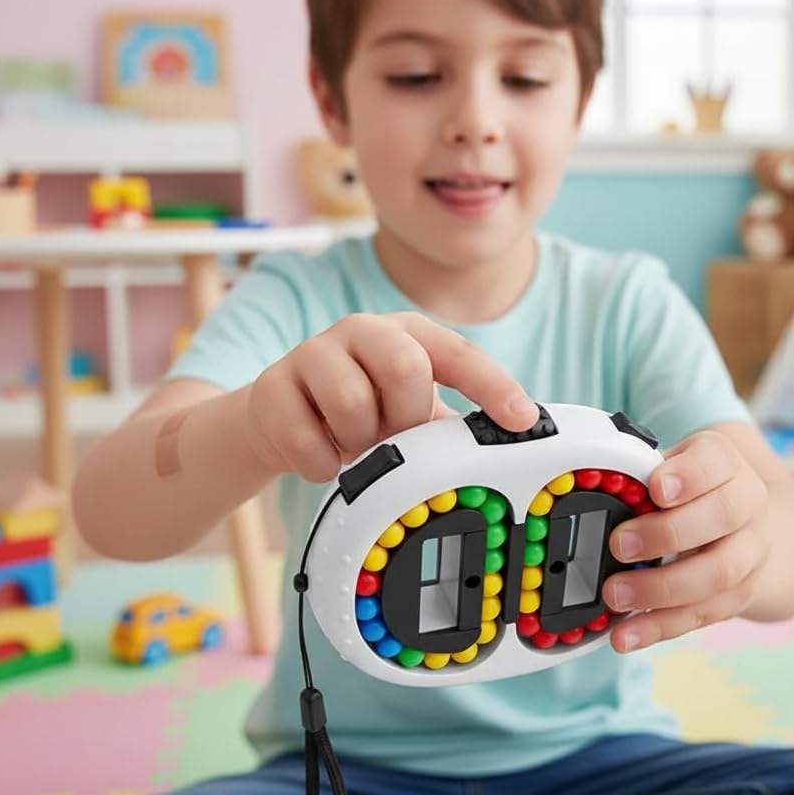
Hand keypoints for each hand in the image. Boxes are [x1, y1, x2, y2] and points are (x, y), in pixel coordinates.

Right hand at [244, 311, 537, 481]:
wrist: (278, 420)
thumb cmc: (361, 414)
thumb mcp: (409, 412)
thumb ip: (449, 424)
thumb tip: (508, 448)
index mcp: (407, 334)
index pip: (458, 353)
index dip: (492, 385)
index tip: (522, 420)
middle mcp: (362, 331)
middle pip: (404, 366)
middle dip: (405, 415)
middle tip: (392, 435)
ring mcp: (312, 352)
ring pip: (351, 402)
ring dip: (358, 441)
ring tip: (353, 443)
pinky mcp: (271, 386)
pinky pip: (306, 437)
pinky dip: (321, 463)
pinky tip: (321, 457)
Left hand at [603, 429, 770, 652]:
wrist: (741, 523)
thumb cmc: (690, 490)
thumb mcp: (667, 467)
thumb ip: (639, 474)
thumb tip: (594, 489)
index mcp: (726, 462)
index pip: (717, 459)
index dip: (689, 475)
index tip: (655, 489)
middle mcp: (747, 504)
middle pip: (723, 516)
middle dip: (667, 534)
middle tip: (619, 545)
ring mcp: (750, 551)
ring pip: (719, 573)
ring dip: (661, 589)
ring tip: (615, 595)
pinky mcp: (741, 594)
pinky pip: (705, 614)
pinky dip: (662, 626)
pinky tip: (628, 634)